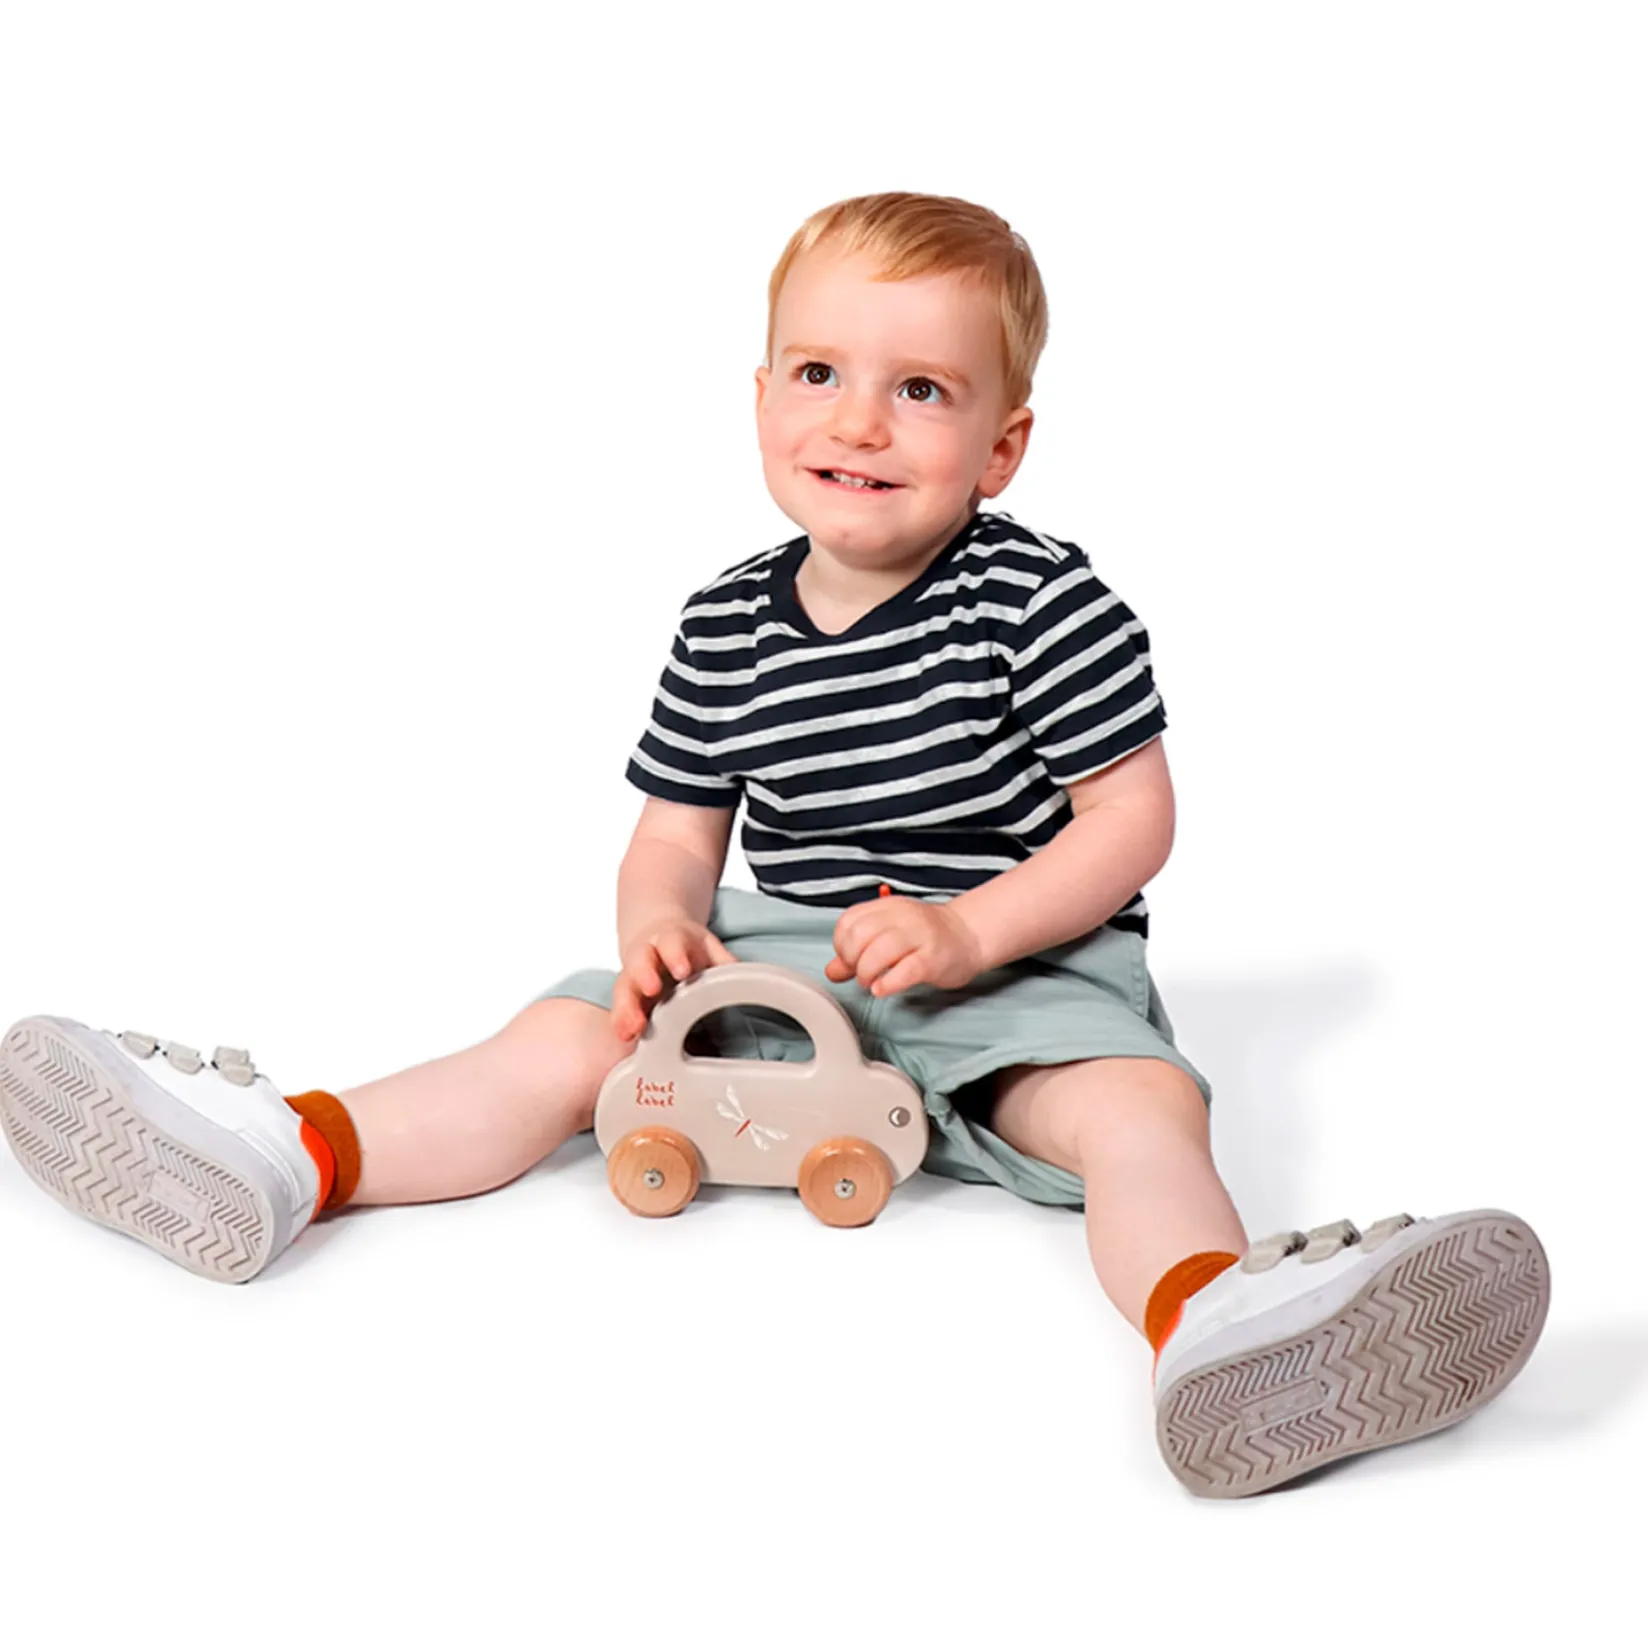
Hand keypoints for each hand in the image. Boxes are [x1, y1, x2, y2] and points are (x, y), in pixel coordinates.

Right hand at [612, 918, 737, 1042]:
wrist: (659, 941)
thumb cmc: (686, 949)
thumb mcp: (708, 948)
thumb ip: (723, 961)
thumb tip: (743, 975)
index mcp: (669, 940)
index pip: (671, 943)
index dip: (676, 955)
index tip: (683, 970)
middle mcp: (646, 956)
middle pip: (640, 962)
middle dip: (644, 976)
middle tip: (651, 991)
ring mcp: (633, 977)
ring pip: (624, 988)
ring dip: (626, 1008)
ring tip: (630, 1028)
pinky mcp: (626, 998)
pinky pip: (619, 1009)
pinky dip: (620, 1023)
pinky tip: (624, 1038)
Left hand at [823, 896, 986, 997]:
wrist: (970, 936)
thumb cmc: (928, 937)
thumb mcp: (889, 936)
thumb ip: (858, 952)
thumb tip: (832, 970)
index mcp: (888, 907)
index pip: (849, 921)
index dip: (842, 945)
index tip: (849, 960)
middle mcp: (902, 917)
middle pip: (860, 934)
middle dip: (852, 960)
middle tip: (860, 973)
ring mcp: (919, 936)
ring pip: (880, 951)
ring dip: (867, 972)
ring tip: (871, 983)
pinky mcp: (934, 958)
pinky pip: (905, 970)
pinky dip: (888, 983)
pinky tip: (882, 989)